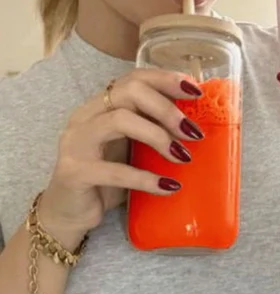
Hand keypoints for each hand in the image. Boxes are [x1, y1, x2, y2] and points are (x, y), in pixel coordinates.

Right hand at [39, 69, 203, 239]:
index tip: (196, 93)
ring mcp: (76, 142)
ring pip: (120, 121)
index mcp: (99, 106)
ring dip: (158, 136)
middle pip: (129, 91)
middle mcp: (85, 117)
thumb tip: (196, 123)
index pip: (133, 78)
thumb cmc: (106, 178)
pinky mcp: (75, 172)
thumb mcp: (130, 148)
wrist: (69, 214)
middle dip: (166, 108)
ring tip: (183, 156)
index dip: (166, 80)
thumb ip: (151, 130)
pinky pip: (116, 171)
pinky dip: (147, 178)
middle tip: (192, 132)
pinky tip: (168, 186)